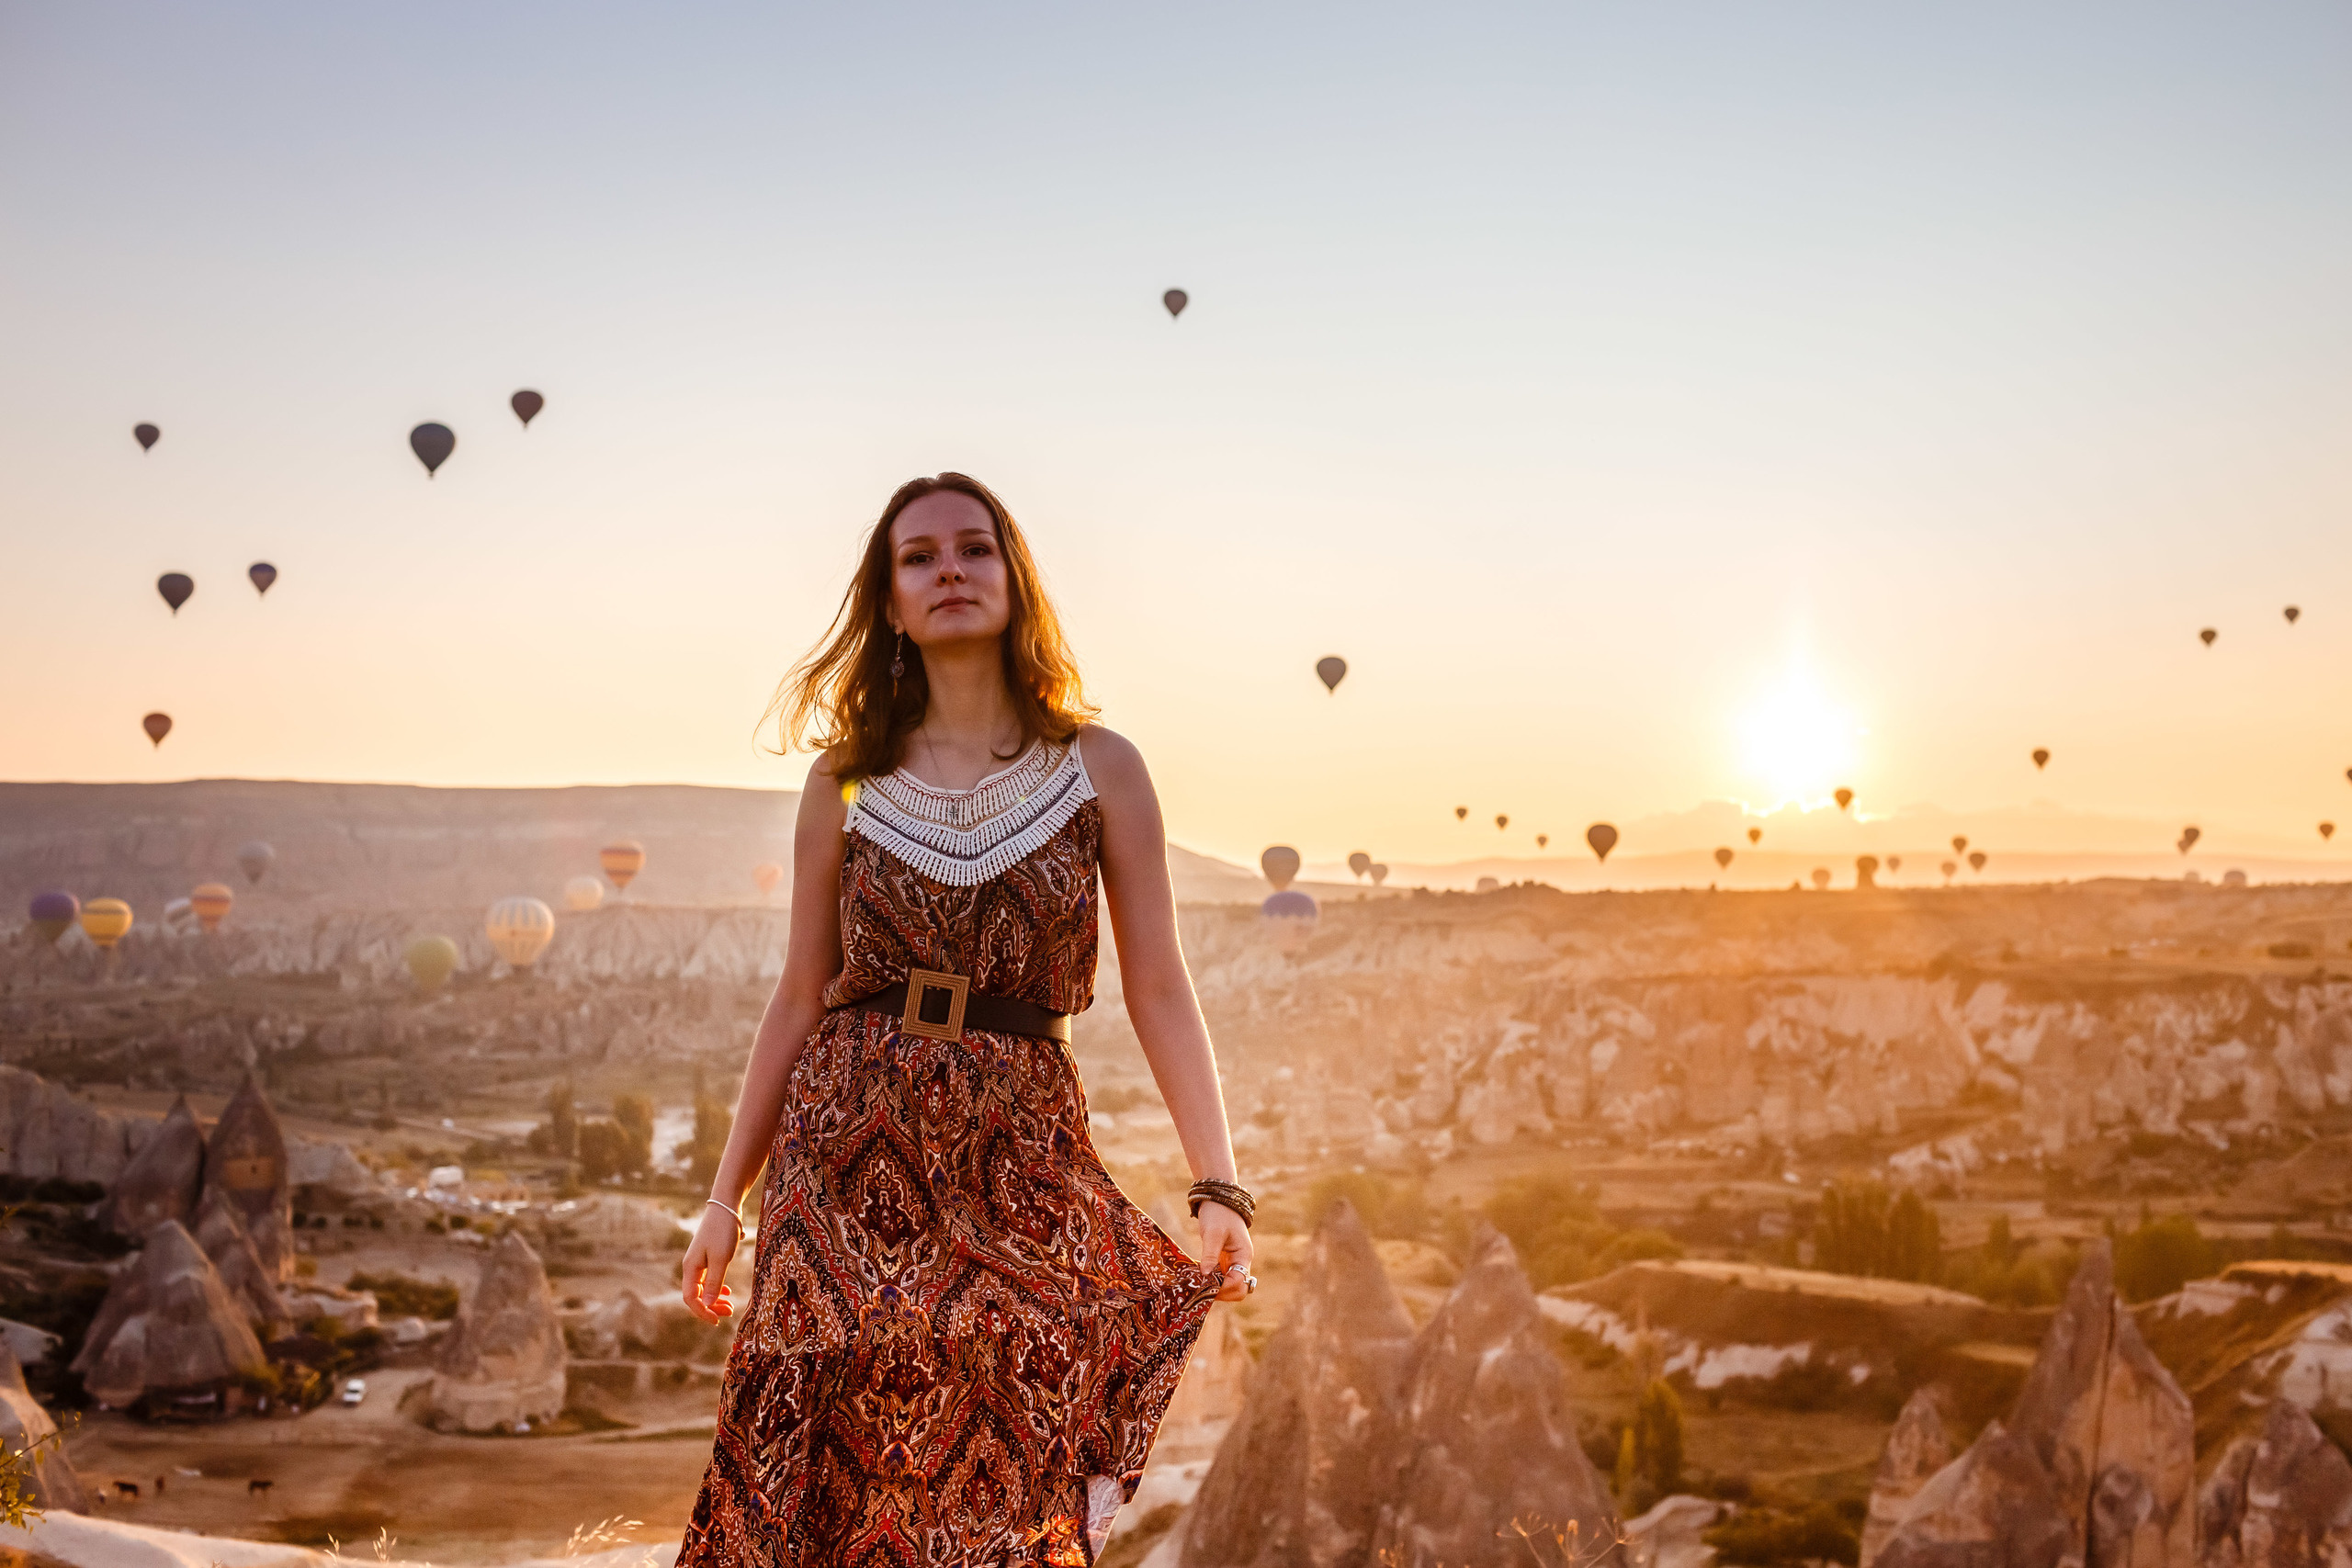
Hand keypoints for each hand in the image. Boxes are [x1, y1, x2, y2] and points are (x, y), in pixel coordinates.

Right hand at [681, 1206, 741, 1323]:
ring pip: (703, 1288)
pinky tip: (727, 1291)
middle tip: (729, 1313)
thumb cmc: (723, 1232)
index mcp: (690, 1268)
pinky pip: (708, 1279)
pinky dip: (717, 1288)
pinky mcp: (707, 1257)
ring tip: (730, 1305)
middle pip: (696, 1295)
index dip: (702, 1312)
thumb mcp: (721, 1259)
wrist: (725, 1207)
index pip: (690, 1298)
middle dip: (710, 1307)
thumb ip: (714, 1282)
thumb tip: (706, 1305)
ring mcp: (699, 1262)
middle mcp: (691, 1267)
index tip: (717, 1320)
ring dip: (715, 1299)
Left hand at [1198, 1200, 1253, 1303]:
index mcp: (1243, 1256)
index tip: (1205, 1287)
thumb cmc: (1218, 1213)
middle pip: (1238, 1290)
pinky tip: (1198, 1279)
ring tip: (1198, 1286)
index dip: (1223, 1289)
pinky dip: (1211, 1282)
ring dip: (1215, 1289)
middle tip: (1201, 1291)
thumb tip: (1205, 1275)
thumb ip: (1210, 1254)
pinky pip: (1220, 1278)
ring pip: (1229, 1286)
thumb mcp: (1213, 1232)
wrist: (1218, 1199)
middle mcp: (1240, 1262)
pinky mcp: (1223, 1261)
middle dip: (1221, 1293)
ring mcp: (1232, 1262)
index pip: (1239, 1283)